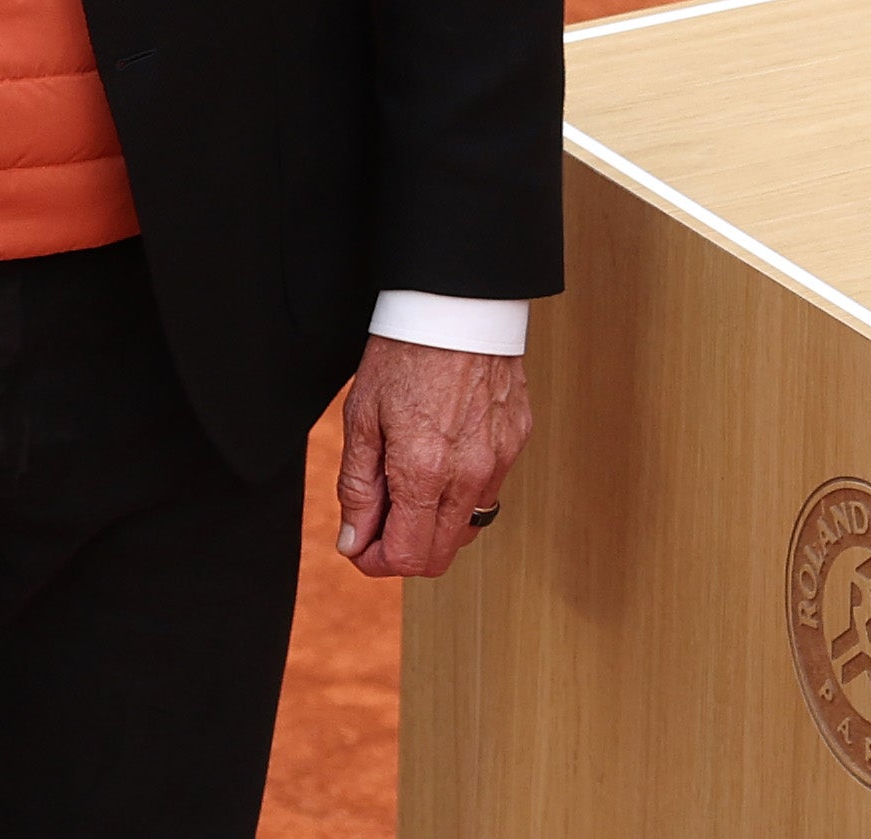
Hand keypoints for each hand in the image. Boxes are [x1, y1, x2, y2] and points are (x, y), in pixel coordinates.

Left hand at [335, 334, 532, 579]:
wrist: (455, 309)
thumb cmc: (402, 356)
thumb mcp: (361, 420)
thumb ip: (358, 488)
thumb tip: (354, 542)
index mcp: (425, 471)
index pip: (409, 556)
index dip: (377, 562)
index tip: (358, 548)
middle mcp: (470, 475)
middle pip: (441, 554)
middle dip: (403, 550)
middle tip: (374, 525)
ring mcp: (500, 462)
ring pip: (467, 527)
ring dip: (432, 524)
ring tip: (403, 489)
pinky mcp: (516, 444)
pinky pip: (488, 491)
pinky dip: (458, 493)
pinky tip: (436, 462)